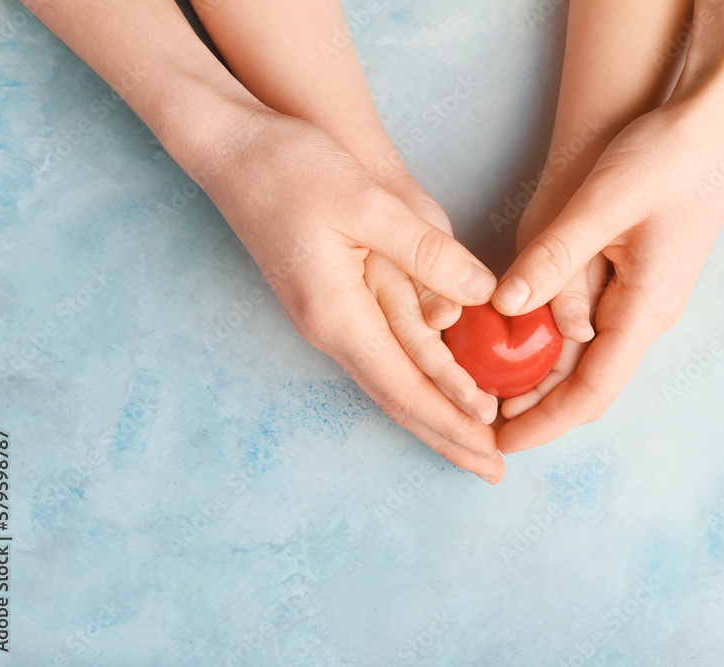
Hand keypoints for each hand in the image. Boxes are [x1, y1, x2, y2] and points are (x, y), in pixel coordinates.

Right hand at [203, 104, 504, 481]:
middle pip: (397, 400)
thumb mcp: (365, 203)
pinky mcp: (331, 300)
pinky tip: (436, 391)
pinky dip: (416, 383)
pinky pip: (382, 358)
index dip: (452, 421)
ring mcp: (327, 318)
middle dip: (446, 438)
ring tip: (474, 444)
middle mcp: (330, 328)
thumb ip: (425, 252)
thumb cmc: (291, 168)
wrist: (230, 148)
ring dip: (434, 417)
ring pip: (390, 383)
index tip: (491, 452)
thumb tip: (480, 294)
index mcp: (338, 314)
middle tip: (492, 472)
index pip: (405, 386)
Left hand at [492, 95, 723, 453]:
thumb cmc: (672, 156)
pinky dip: (550, 337)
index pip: (590, 392)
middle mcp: (646, 313)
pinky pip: (588, 324)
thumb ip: (557, 257)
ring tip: (487, 385)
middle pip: (586, 382)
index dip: (543, 423)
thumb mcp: (607, 203)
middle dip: (535, 406)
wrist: (719, 122)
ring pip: (585, 355)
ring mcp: (642, 297)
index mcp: (646, 308)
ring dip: (540, 373)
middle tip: (480, 416)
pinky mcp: (633, 276)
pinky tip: (516, 334)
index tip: (500, 443)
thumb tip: (506, 307)